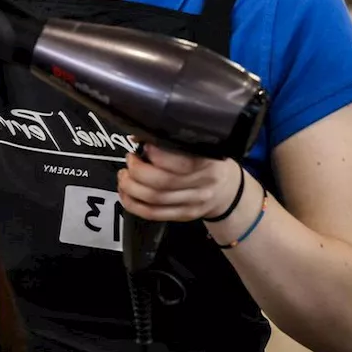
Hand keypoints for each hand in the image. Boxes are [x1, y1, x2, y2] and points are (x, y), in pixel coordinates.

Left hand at [117, 144, 241, 222]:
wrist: (228, 191)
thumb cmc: (206, 163)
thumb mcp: (199, 148)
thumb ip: (173, 142)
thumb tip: (138, 136)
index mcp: (207, 163)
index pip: (181, 163)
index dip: (157, 155)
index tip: (143, 146)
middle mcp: (202, 185)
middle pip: (163, 183)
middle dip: (137, 171)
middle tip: (130, 161)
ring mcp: (193, 203)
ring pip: (154, 200)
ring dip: (131, 187)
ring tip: (124, 176)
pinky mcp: (183, 215)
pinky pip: (153, 214)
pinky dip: (133, 204)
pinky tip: (125, 193)